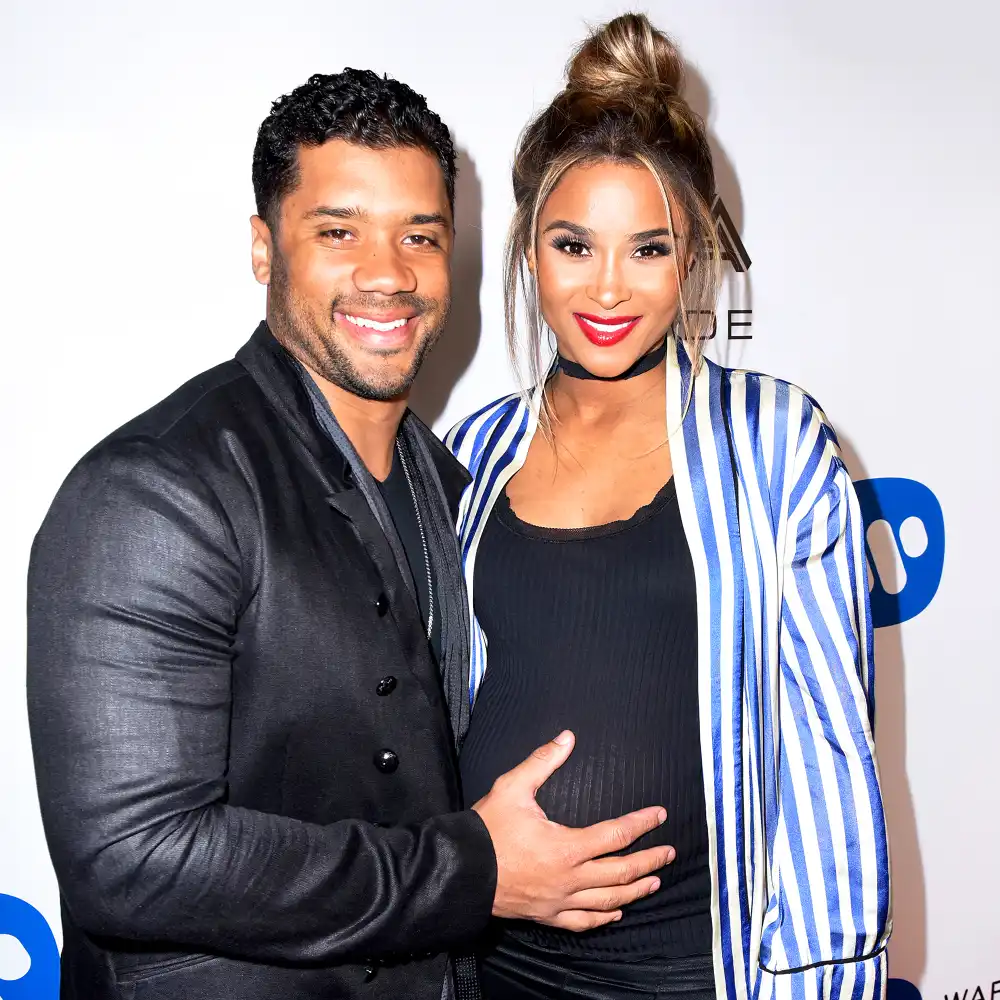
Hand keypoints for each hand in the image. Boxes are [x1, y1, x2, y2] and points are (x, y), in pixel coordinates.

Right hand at [472, 730, 674, 931]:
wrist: (461, 871)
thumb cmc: (488, 829)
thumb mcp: (512, 787)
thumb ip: (542, 761)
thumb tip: (567, 737)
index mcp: (566, 847)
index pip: (616, 835)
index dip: (642, 824)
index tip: (660, 815)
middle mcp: (570, 879)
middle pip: (621, 872)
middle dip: (650, 861)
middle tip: (670, 852)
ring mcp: (560, 901)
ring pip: (608, 901)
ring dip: (636, 891)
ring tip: (655, 882)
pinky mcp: (547, 915)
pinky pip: (583, 922)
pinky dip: (604, 917)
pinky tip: (617, 913)